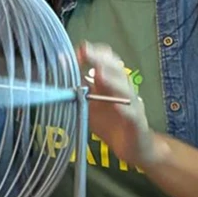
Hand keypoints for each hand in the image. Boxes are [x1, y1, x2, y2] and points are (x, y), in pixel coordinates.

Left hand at [79, 42, 161, 167]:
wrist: (132, 147)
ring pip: (125, 89)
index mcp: (111, 83)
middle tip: (86, 52)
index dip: (95, 53)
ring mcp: (132, 105)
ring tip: (100, 74)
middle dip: (101, 59)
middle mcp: (123, 90)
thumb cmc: (108, 122)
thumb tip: (61, 70)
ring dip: (112, 80)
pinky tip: (116, 105)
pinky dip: (124, 108)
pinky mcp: (137, 123)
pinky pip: (132, 114)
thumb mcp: (88, 102)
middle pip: (116, 69)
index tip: (79, 49)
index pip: (107, 61)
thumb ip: (78, 87)